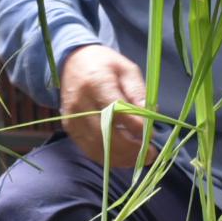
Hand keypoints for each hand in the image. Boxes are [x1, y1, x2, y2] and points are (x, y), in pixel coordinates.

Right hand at [59, 45, 149, 167]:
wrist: (74, 62)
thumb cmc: (105, 65)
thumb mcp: (127, 70)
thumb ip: (138, 93)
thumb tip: (149, 119)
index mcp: (96, 83)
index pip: (117, 112)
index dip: (136, 127)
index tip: (152, 135)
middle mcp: (80, 103)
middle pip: (106, 134)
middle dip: (131, 149)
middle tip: (150, 154)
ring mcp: (72, 118)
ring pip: (98, 147)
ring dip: (122, 158)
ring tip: (141, 158)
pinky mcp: (69, 128)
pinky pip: (90, 150)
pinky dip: (109, 158)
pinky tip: (124, 157)